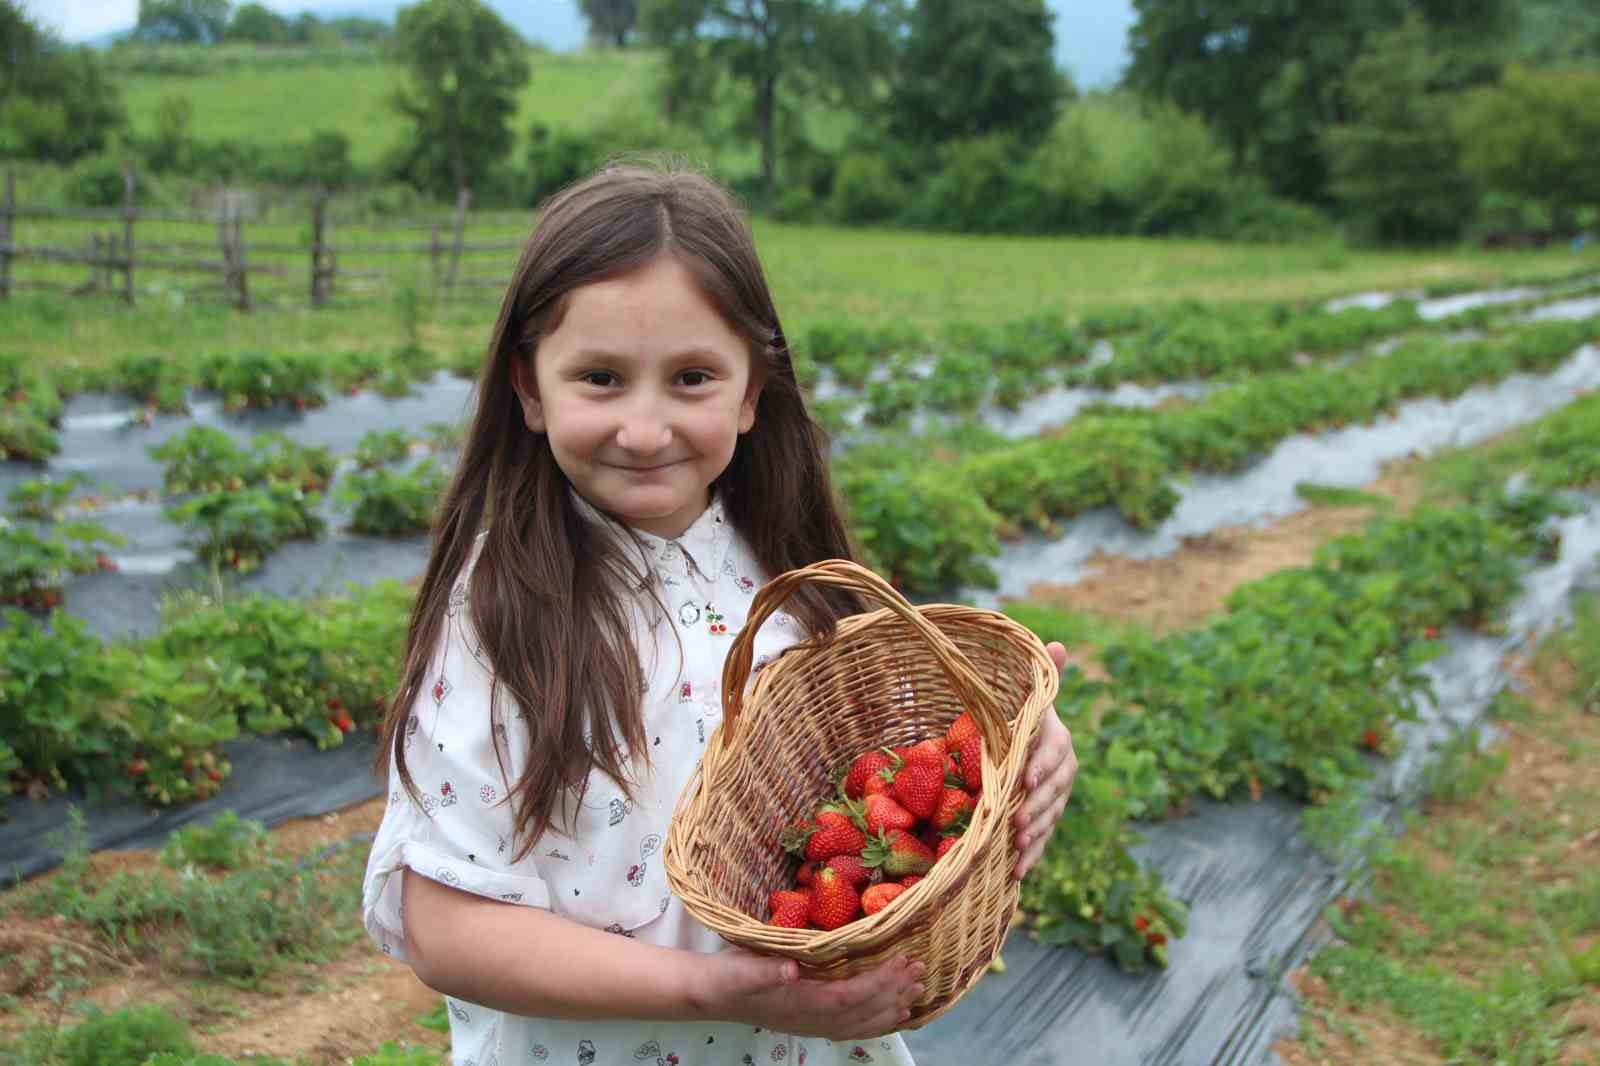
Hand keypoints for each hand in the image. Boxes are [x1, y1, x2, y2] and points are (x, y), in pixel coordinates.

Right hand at [696, 948, 924, 1040]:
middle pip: (862, 1012)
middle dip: (894, 993)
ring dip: (891, 1008)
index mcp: (801, 1004)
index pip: (850, 997)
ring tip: (917, 992)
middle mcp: (812, 1021)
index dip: (879, 983)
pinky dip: (876, 1020)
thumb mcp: (743, 970)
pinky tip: (891, 1012)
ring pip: (861, 1023)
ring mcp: (812, 1024)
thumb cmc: (728, 978)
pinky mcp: (810, 1020)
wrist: (710, 995)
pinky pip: (852, 1026)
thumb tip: (790, 968)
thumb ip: (766, 971)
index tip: (902, 963)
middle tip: (921, 973)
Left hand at [1011, 640, 1079, 879]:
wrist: (1022, 740)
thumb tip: (1057, 645)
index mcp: (1057, 738)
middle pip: (1055, 791)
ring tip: (1017, 849)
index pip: (1055, 751)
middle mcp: (1062, 768)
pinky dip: (1032, 855)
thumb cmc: (1020, 714)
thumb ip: (1042, 676)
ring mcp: (1056, 795)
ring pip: (1051, 817)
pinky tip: (1018, 872)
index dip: (1042, 766)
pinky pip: (1044, 837)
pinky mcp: (1047, 816)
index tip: (1024, 781)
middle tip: (1017, 823)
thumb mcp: (1027, 696)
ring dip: (1036, 835)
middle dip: (1037, 808)